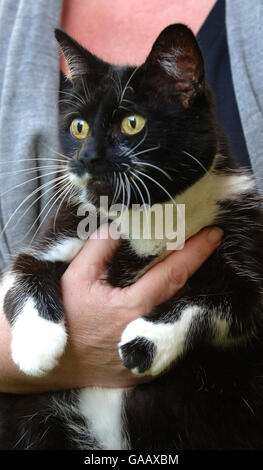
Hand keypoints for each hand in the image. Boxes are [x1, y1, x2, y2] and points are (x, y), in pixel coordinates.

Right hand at [57, 224, 222, 388]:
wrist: (54, 364)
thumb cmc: (64, 318)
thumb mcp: (76, 277)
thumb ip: (100, 247)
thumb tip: (122, 227)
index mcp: (132, 308)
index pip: (173, 273)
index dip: (196, 252)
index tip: (213, 234)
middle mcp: (148, 332)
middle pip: (182, 292)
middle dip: (194, 265)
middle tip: (200, 243)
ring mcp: (152, 354)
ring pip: (177, 314)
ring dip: (181, 288)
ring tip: (180, 265)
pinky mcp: (150, 368)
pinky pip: (169, 332)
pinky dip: (170, 310)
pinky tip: (162, 297)